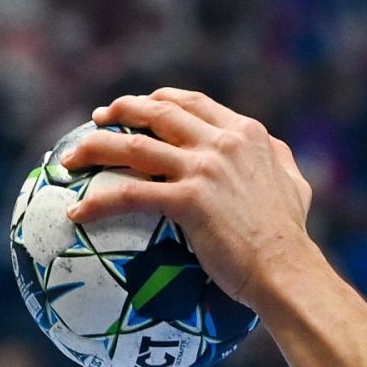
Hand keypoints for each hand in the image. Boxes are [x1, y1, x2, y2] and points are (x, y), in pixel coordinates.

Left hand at [62, 89, 315, 307]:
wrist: (285, 266)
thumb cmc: (290, 232)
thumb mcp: (295, 182)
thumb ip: (277, 158)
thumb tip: (270, 150)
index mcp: (247, 133)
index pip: (193, 102)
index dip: (160, 100)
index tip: (140, 107)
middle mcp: (223, 143)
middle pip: (157, 113)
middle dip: (121, 110)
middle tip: (98, 119)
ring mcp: (204, 170)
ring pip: (134, 147)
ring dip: (95, 148)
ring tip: (71, 159)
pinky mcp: (188, 200)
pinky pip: (130, 196)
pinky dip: (99, 203)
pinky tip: (79, 213)